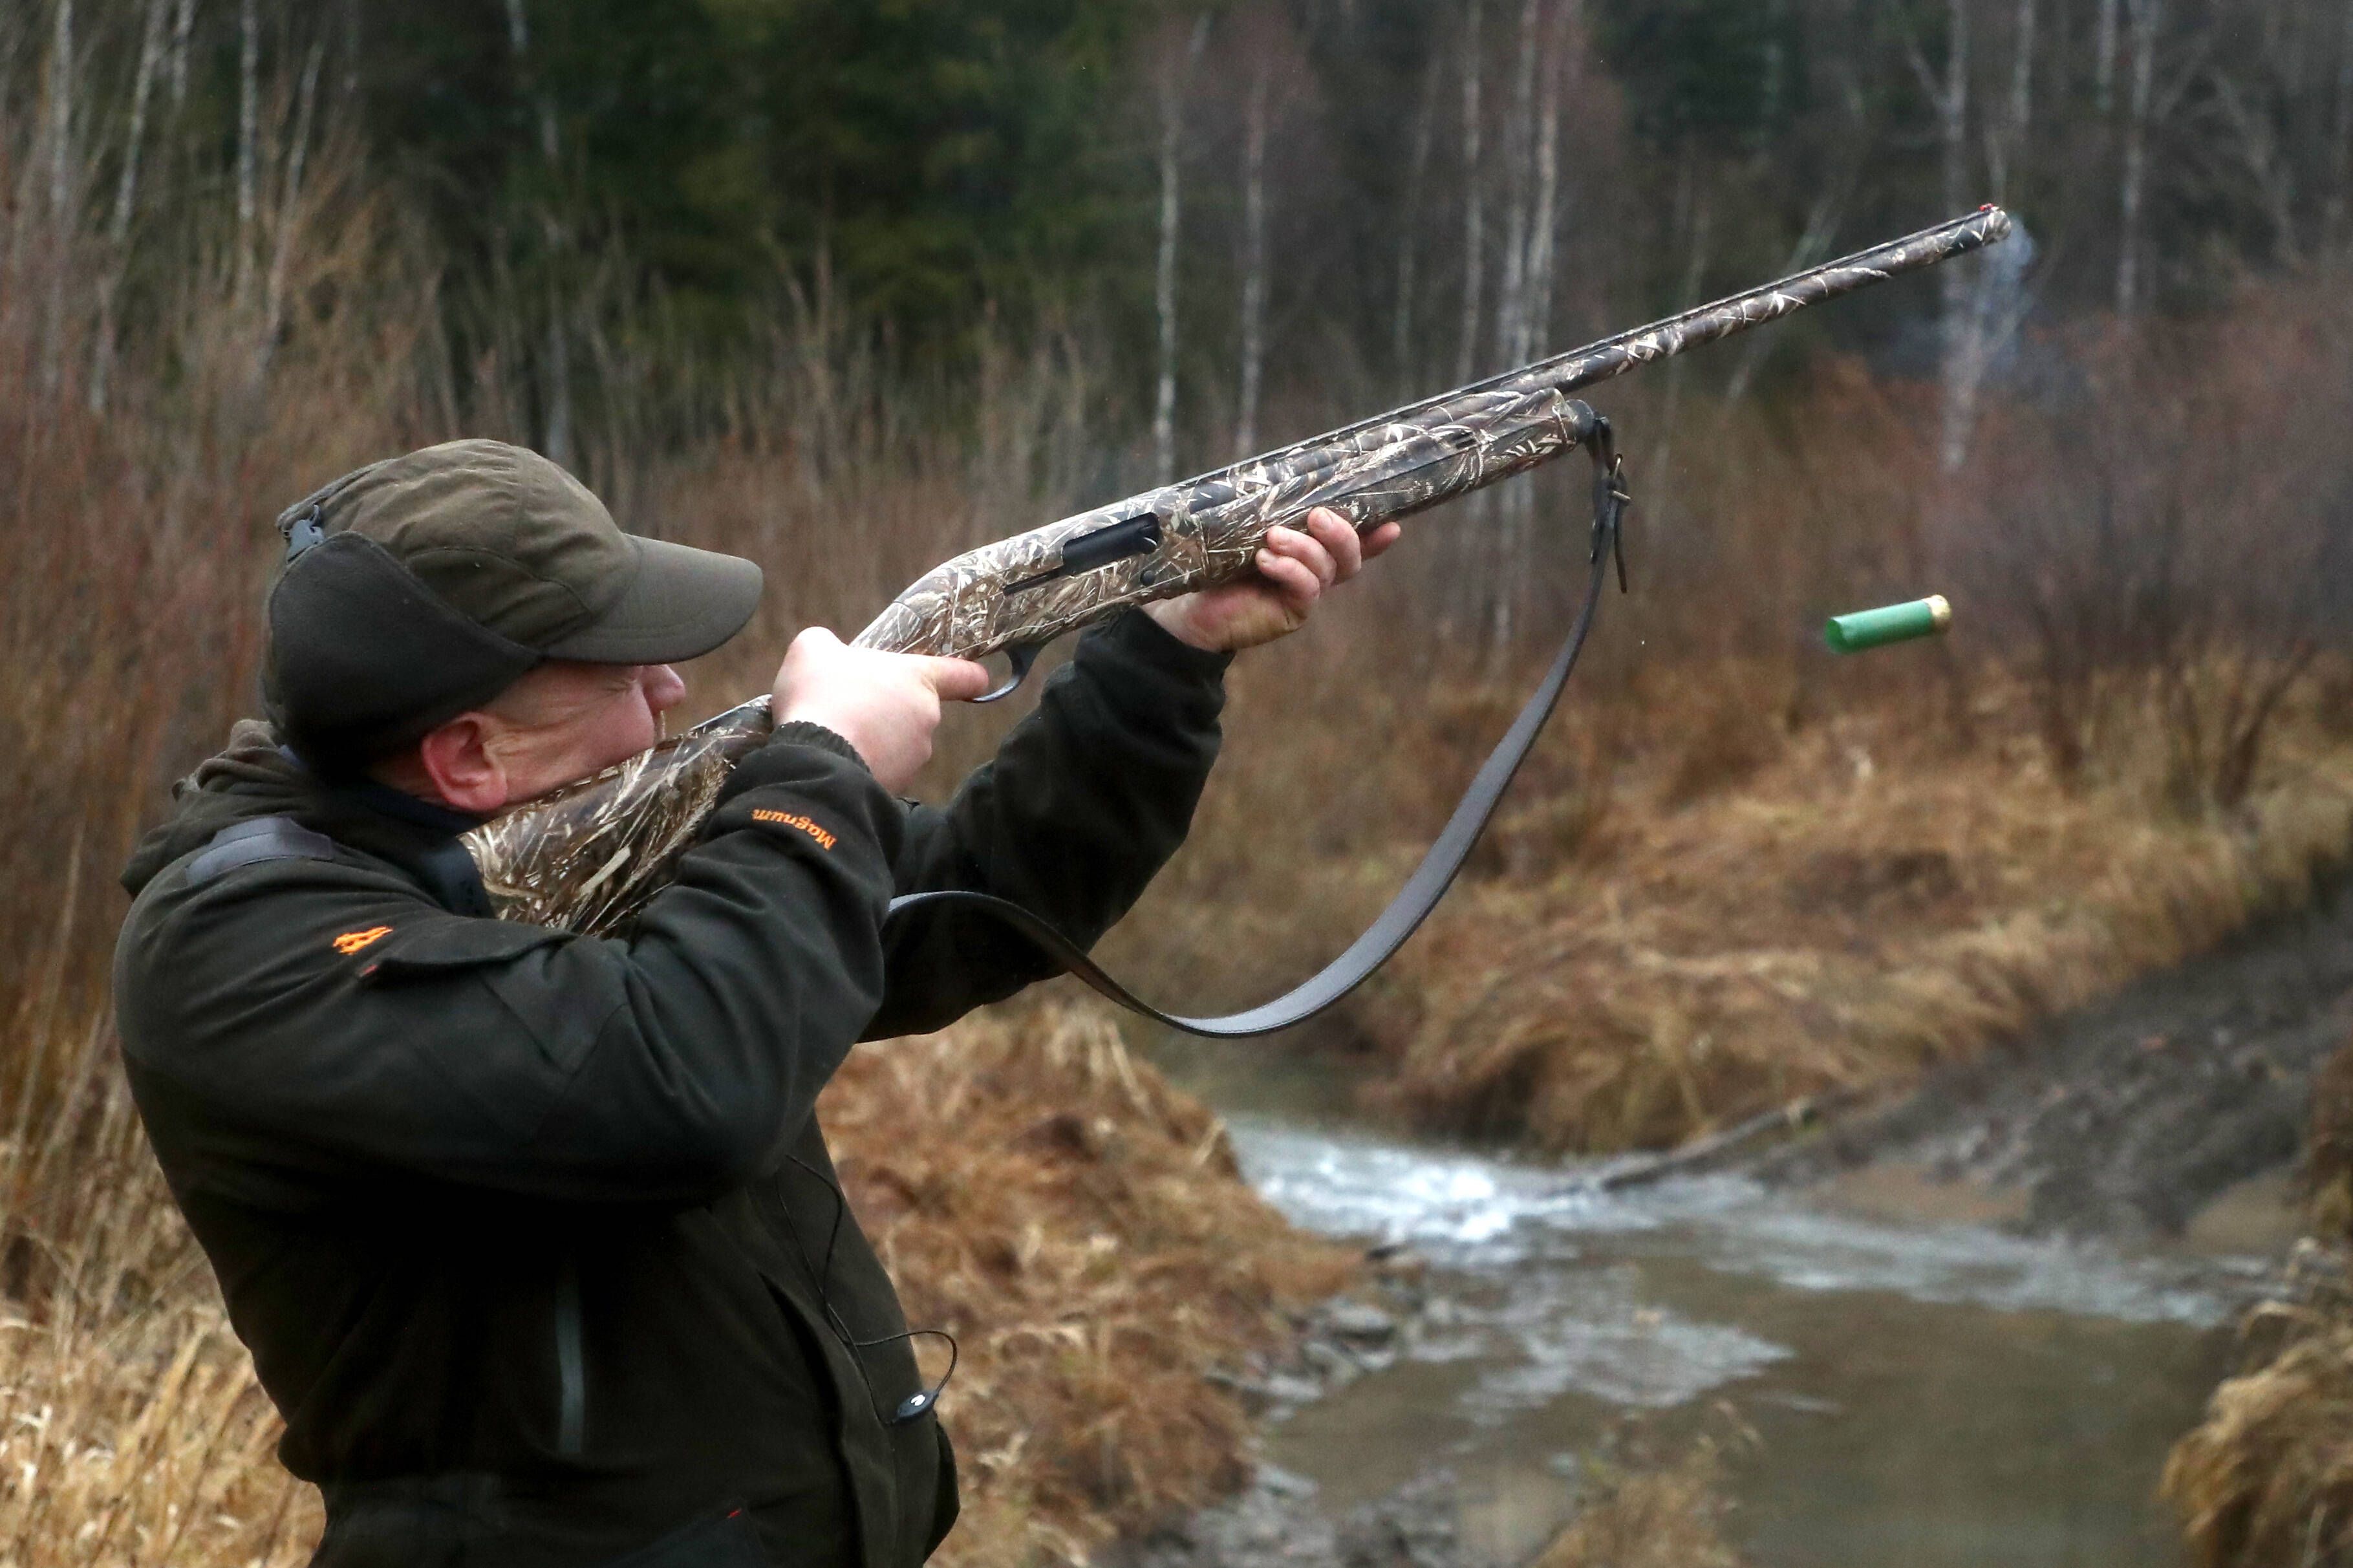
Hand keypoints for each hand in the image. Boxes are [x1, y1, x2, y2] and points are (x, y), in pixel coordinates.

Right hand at [771, 628, 989, 791]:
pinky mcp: (898, 787)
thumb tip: (827, 651)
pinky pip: (884, 769)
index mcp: (919, 679)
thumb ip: (827, 644)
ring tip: (836, 733)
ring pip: (899, 742)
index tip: (976, 680)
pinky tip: (836, 758)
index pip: (963, 675)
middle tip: (850, 704)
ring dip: (876, 738)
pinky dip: (865, 764)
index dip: (970, 676)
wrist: (815, 761)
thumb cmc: (822, 696)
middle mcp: (927, 718)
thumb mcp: (813, 650)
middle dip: (889, 708)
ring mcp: (915, 757)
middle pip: (917, 709)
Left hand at [1144, 507, 1400, 652]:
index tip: (1392, 524)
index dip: (1375, 536)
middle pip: (1350, 557)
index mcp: (1311, 552)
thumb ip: (1268, 509)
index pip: (1354, 543)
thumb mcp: (1246, 529)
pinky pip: (1306, 590)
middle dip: (1341, 533)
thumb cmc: (1218, 562)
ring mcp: (1305, 595)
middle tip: (1317, 516)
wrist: (1191, 606)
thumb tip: (1278, 473)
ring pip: (1327, 569)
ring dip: (1304, 548)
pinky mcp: (1291, 613)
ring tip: (1273, 537)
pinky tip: (1265, 561)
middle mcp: (1315, 574)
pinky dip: (1290, 571)